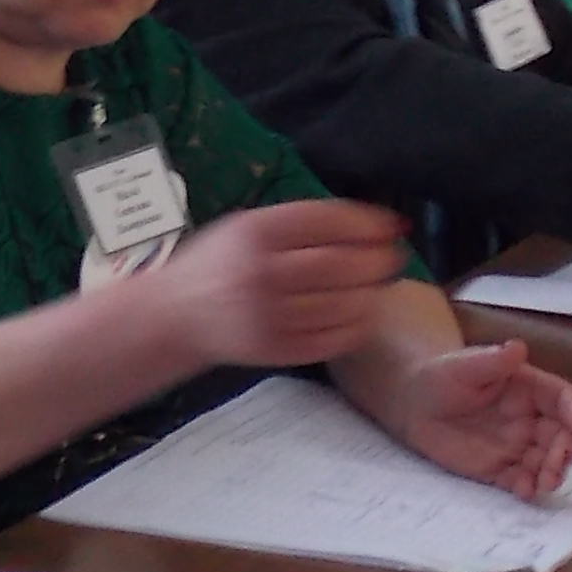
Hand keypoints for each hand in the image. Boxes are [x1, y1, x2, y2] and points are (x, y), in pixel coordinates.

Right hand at [155, 200, 417, 371]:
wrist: (177, 315)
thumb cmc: (221, 263)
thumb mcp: (247, 225)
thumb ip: (301, 223)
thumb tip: (373, 223)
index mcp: (255, 232)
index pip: (326, 221)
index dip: (368, 223)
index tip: (393, 224)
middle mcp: (260, 272)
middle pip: (338, 265)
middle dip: (377, 260)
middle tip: (395, 257)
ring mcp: (267, 316)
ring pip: (340, 305)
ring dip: (371, 294)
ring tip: (379, 285)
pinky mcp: (274, 350)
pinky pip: (330, 339)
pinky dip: (356, 326)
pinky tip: (362, 314)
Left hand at [379, 340, 571, 497]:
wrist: (414, 405)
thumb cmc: (442, 377)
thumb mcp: (463, 365)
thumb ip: (492, 361)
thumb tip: (517, 348)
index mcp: (530, 389)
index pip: (562, 399)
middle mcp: (531, 419)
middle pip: (562, 436)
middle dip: (566, 450)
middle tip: (558, 463)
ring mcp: (517, 446)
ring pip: (547, 462)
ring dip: (552, 473)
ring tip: (545, 483)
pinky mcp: (500, 469)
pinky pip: (520, 480)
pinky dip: (527, 488)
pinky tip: (525, 491)